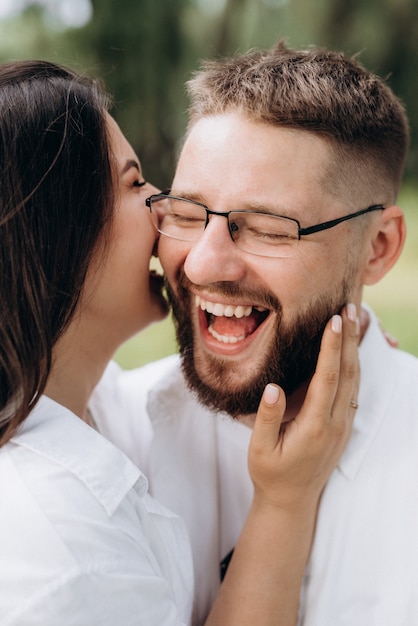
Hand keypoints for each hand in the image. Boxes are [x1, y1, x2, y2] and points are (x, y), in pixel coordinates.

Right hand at [248, 303, 358, 512]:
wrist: (292, 501)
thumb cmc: (271, 473)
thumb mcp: (260, 450)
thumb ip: (266, 418)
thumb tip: (272, 387)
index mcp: (315, 426)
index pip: (327, 378)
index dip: (331, 347)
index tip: (334, 321)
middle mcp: (335, 424)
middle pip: (348, 373)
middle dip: (348, 339)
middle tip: (349, 308)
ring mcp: (343, 425)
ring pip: (354, 380)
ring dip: (353, 349)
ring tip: (352, 321)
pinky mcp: (343, 426)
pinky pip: (353, 390)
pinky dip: (353, 365)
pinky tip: (348, 351)